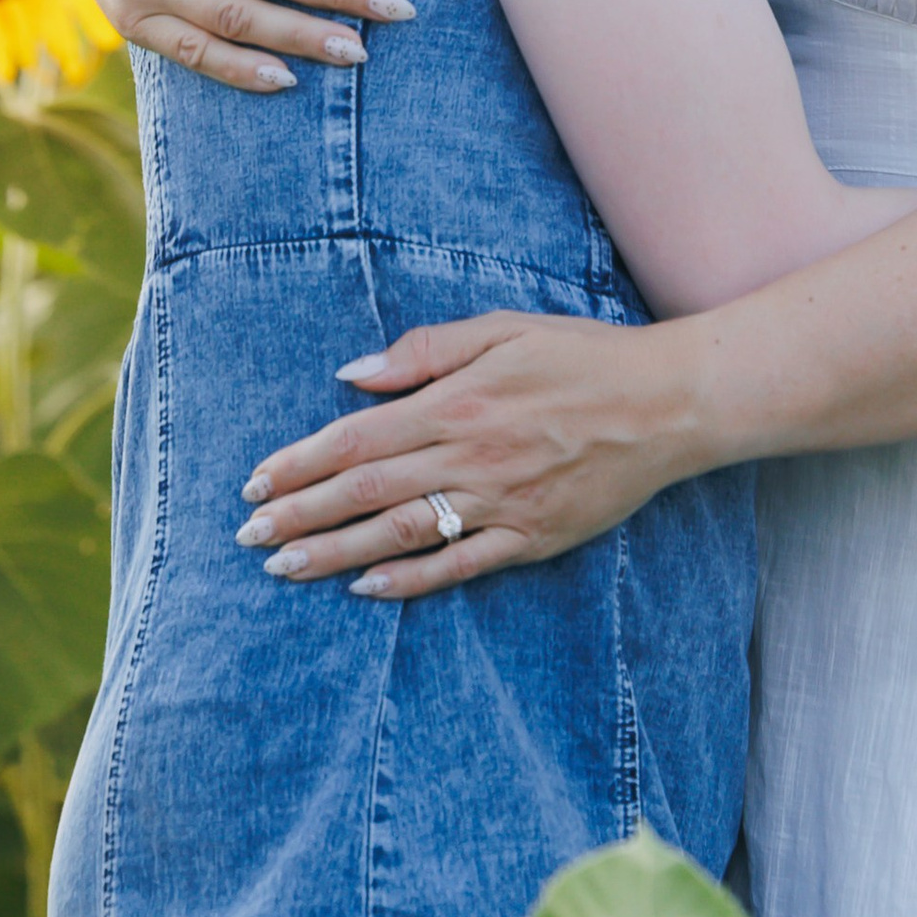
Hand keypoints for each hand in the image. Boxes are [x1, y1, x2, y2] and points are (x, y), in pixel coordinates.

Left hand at [233, 310, 709, 599]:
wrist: (668, 404)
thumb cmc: (582, 356)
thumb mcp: (503, 328)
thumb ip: (425, 350)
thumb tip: (353, 376)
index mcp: (458, 402)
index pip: (358, 441)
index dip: (299, 463)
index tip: (254, 480)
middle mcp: (472, 457)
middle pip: (366, 492)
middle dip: (299, 514)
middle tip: (248, 533)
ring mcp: (501, 503)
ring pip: (401, 534)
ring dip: (335, 553)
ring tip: (284, 567)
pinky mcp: (532, 537)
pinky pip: (459, 565)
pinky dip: (409, 580)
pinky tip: (365, 588)